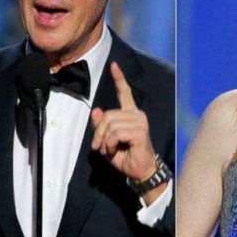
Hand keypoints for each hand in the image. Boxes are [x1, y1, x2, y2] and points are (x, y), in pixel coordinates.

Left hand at [91, 62, 157, 181]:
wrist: (139, 172)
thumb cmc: (125, 156)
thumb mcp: (106, 141)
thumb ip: (101, 126)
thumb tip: (96, 110)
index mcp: (130, 114)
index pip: (124, 93)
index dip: (119, 79)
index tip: (113, 65)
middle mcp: (136, 115)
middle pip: (107, 115)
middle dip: (98, 132)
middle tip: (99, 147)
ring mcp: (140, 122)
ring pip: (110, 125)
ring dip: (104, 141)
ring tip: (109, 150)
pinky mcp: (140, 131)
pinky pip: (115, 133)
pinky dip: (110, 144)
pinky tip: (115, 150)